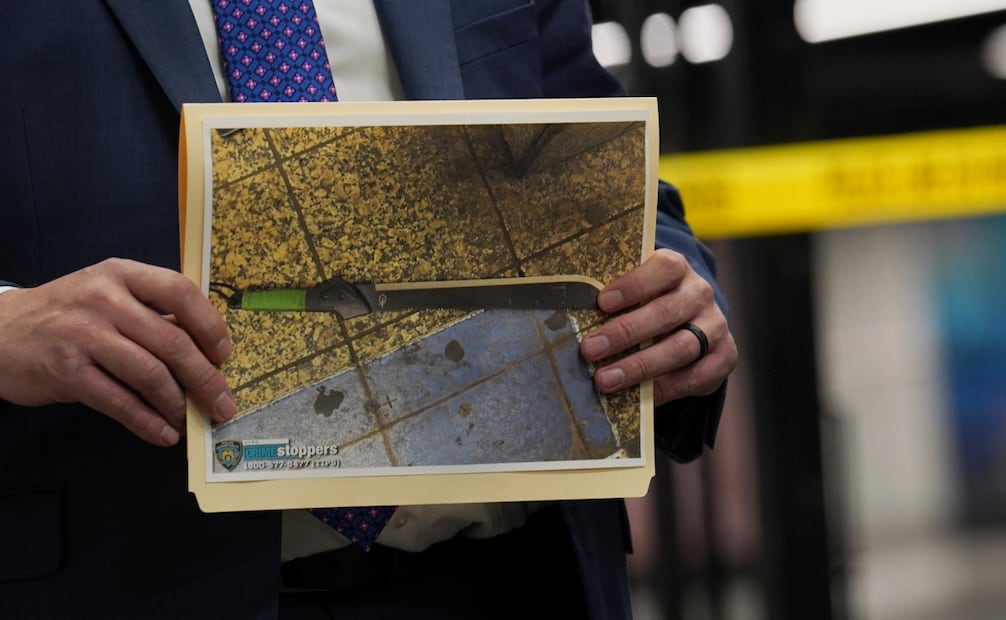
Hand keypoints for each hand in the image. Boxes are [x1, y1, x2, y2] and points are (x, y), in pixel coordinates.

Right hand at [0, 258, 235, 445]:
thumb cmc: (66, 314)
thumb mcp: (107, 294)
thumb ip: (151, 313)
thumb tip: (204, 348)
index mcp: (122, 274)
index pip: (180, 292)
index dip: (210, 325)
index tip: (224, 354)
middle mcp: (104, 299)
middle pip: (172, 341)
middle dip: (205, 378)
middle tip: (222, 403)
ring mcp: (83, 334)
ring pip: (149, 373)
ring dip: (178, 404)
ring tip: (191, 419)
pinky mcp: (66, 371)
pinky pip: (118, 401)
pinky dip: (147, 422)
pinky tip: (163, 434)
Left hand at [580, 249, 737, 405]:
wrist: (693, 320)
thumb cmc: (649, 302)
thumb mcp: (635, 290)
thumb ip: (614, 298)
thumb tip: (570, 318)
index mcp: (677, 268)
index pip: (662, 269)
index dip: (633, 285)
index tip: (602, 302)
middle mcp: (700, 293)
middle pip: (666, 313)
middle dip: (625, 333)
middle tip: (590, 349)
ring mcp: (715, 325)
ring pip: (680, 347)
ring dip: (640, 366)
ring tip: (605, 380)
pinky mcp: (725, 356)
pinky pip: (697, 376)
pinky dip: (667, 388)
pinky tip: (640, 397)